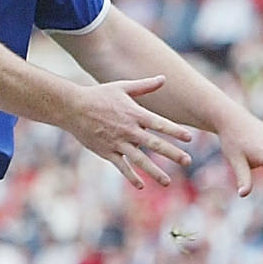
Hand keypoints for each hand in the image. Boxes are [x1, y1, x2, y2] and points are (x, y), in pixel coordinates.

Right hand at [64, 76, 194, 188]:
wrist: (73, 108)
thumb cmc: (99, 95)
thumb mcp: (122, 87)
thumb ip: (145, 86)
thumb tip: (163, 78)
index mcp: (135, 114)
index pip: (160, 123)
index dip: (175, 131)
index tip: (189, 138)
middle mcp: (129, 130)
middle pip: (154, 144)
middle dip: (172, 153)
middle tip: (188, 161)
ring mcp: (118, 142)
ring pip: (140, 160)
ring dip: (154, 171)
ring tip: (167, 182)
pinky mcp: (107, 152)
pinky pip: (122, 166)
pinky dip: (131, 176)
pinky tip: (141, 185)